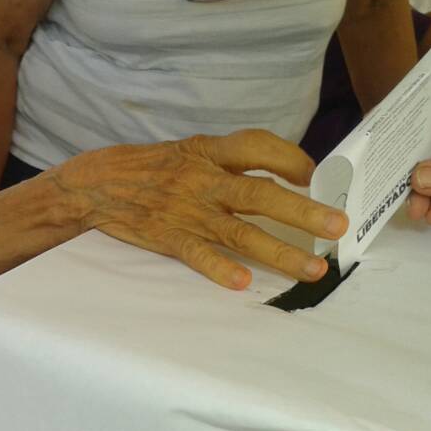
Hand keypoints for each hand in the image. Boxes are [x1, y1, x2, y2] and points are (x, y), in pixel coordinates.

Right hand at [51, 130, 347, 289]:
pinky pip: (197, 254)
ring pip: (239, 232)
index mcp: (208, 151)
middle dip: (302, 211)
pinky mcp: (166, 236)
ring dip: (279, 251)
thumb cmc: (145, 167)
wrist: (93, 185)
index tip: (314, 176)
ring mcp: (185, 210)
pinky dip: (218, 268)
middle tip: (337, 227)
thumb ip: (226, 162)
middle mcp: (202, 179)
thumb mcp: (187, 151)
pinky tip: (242, 283)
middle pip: (259, 194)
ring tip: (312, 269)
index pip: (258, 147)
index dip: (291, 159)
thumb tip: (277, 177)